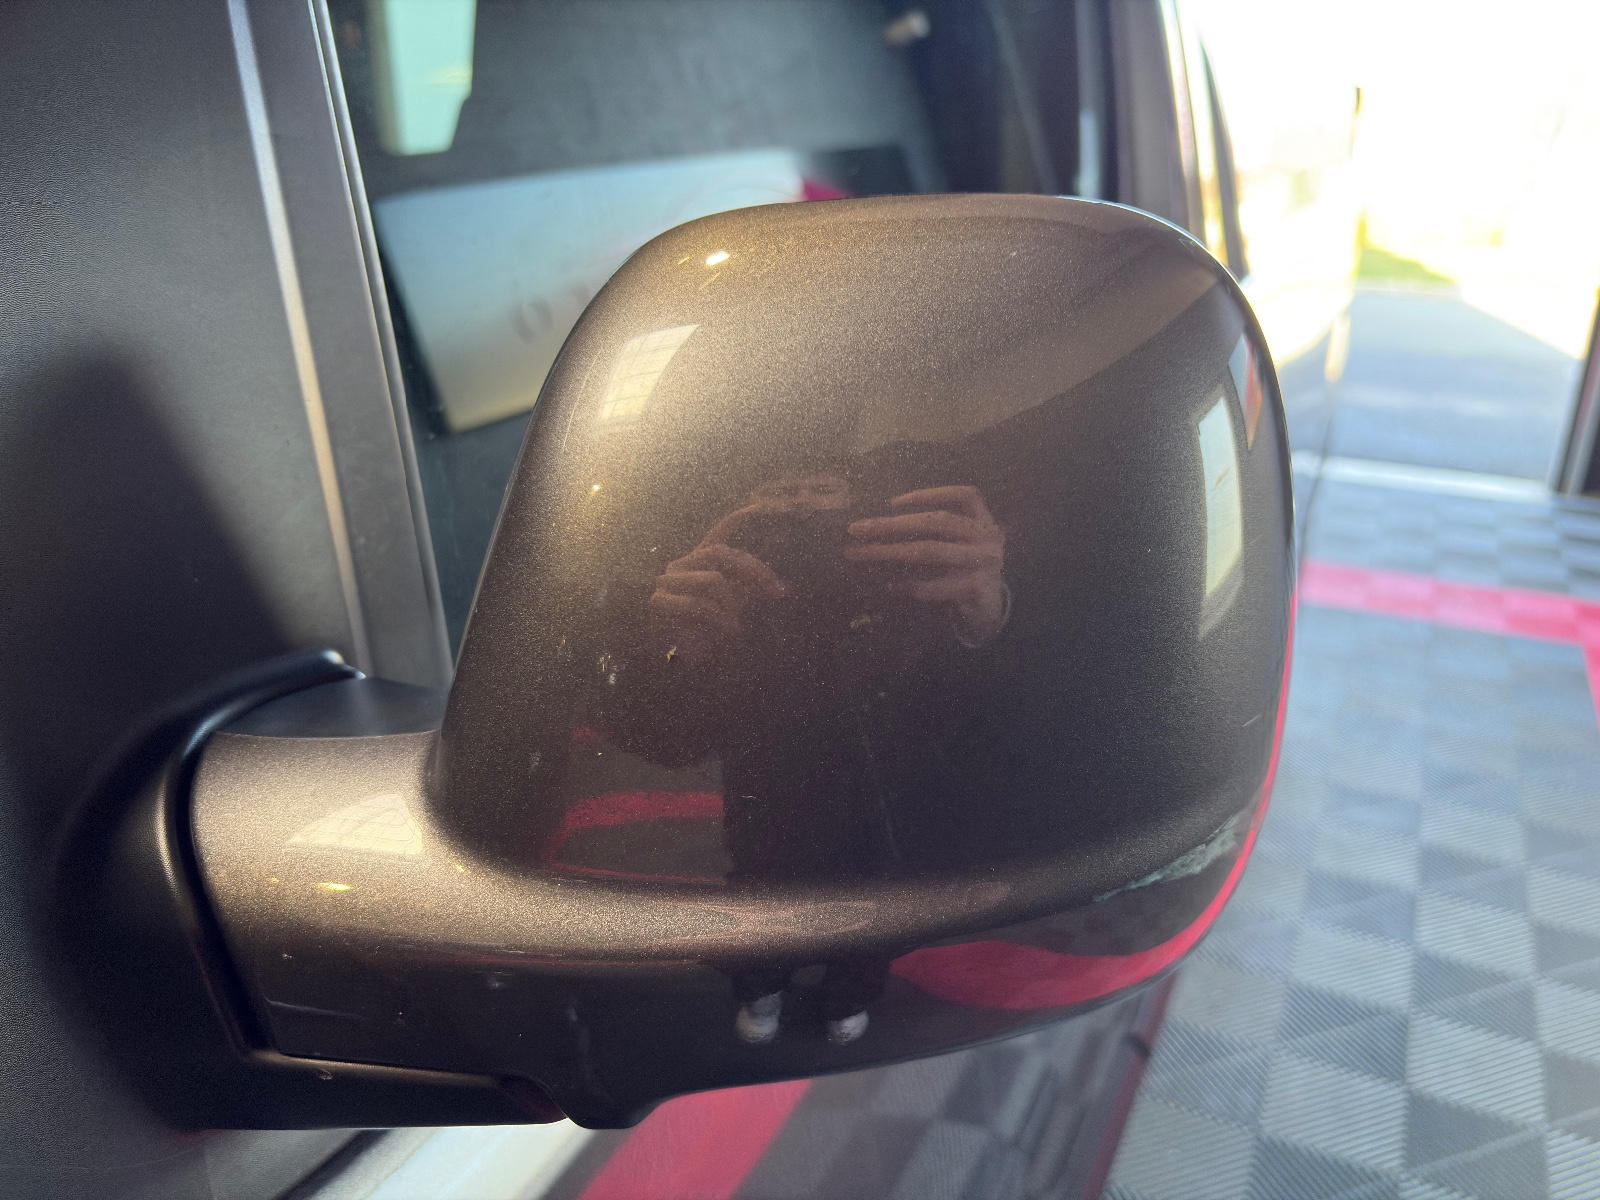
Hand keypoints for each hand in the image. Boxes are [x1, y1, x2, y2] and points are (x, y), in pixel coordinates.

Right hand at [647, 509, 786, 665]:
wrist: (689, 653)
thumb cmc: (713, 625)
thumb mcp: (737, 602)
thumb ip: (753, 589)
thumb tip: (784, 588)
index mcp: (700, 560)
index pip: (717, 535)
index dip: (735, 521)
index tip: (757, 508)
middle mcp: (682, 564)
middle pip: (720, 552)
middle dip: (752, 570)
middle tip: (775, 590)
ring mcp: (668, 580)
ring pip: (711, 580)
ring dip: (731, 605)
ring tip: (737, 625)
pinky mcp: (659, 601)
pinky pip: (697, 604)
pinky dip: (718, 618)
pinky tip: (728, 630)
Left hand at [844, 486, 1007, 644]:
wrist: (991, 609)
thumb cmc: (967, 570)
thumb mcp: (959, 545)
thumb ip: (935, 531)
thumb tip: (881, 523)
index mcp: (984, 521)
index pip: (964, 495)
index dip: (931, 494)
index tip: (893, 502)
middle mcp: (989, 537)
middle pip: (938, 522)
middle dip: (893, 524)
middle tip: (856, 529)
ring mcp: (985, 562)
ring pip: (932, 551)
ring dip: (891, 551)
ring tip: (861, 553)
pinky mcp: (977, 588)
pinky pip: (936, 585)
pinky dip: (911, 586)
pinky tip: (892, 587)